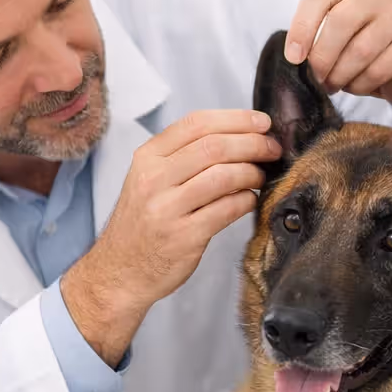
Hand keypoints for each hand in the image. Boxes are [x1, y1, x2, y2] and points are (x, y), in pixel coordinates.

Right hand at [62, 110, 280, 365]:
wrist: (119, 272)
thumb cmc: (143, 223)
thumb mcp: (149, 180)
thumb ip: (183, 157)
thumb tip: (238, 136)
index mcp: (147, 158)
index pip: (197, 124)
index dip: (236, 119)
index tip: (262, 123)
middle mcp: (153, 179)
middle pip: (214, 147)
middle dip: (252, 143)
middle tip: (273, 149)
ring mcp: (167, 209)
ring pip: (223, 176)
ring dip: (252, 172)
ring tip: (262, 176)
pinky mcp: (183, 237)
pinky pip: (226, 210)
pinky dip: (246, 201)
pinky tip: (250, 200)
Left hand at [285, 0, 391, 127]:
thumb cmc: (367, 50)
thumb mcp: (338, 36)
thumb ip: (316, 36)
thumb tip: (294, 57)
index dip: (302, 25)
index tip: (293, 57)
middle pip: (340, 20)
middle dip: (322, 56)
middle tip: (315, 79)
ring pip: (360, 49)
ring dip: (341, 75)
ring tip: (334, 85)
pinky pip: (379, 68)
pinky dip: (361, 84)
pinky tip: (357, 86)